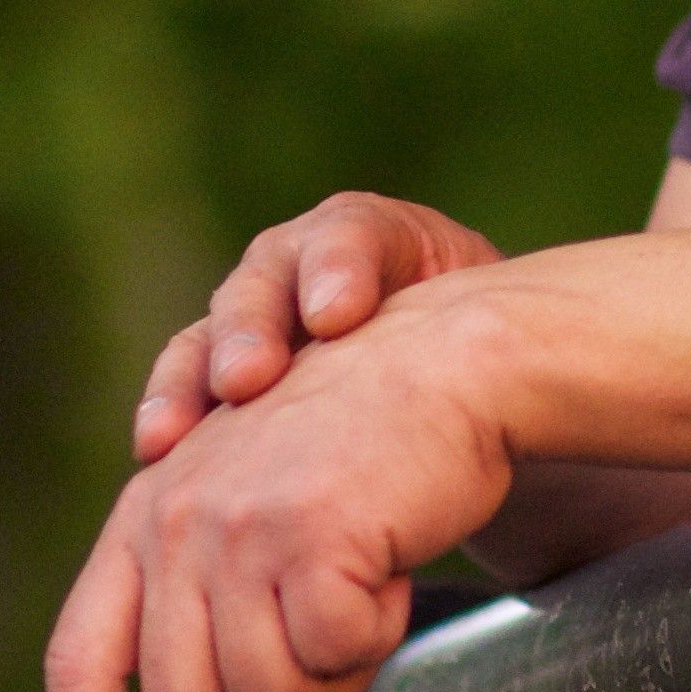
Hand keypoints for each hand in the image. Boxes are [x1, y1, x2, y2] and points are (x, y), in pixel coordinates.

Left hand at [45, 294, 518, 691]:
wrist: (449, 363)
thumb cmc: (367, 457)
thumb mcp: (256, 514)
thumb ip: (205, 604)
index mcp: (146, 518)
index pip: (78, 661)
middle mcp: (173, 519)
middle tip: (325, 678)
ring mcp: (238, 525)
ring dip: (330, 680)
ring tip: (360, 598)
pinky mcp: (307, 532)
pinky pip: (332, 659)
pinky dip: (371, 638)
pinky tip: (386, 570)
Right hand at [134, 190, 503, 461]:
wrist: (452, 393)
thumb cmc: (482, 363)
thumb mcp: (504, 339)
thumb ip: (509, 344)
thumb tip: (532, 374)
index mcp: (370, 243)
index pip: (351, 235)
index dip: (339, 267)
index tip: (339, 314)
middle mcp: (296, 272)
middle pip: (263, 283)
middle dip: (250, 328)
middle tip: (249, 378)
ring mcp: (248, 327)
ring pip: (207, 338)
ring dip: (191, 382)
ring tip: (181, 431)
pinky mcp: (219, 390)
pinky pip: (182, 398)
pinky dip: (168, 421)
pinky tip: (158, 456)